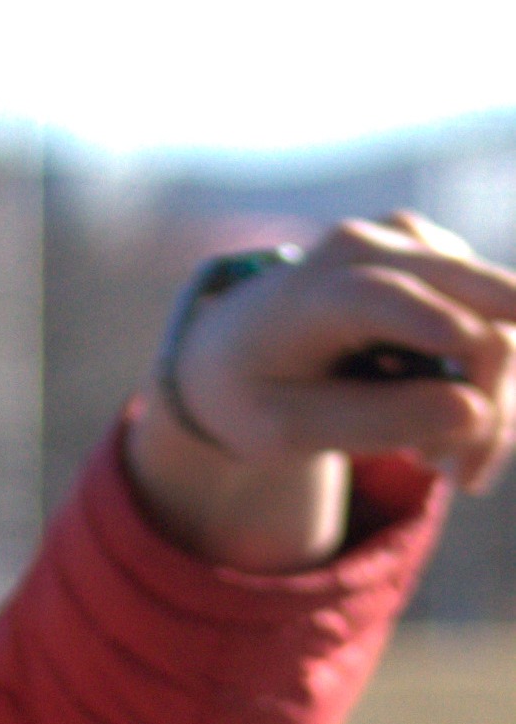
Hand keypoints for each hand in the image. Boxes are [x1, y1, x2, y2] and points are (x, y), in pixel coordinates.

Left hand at [126, 212, 515, 570]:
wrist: (234, 347)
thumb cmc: (254, 393)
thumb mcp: (285, 430)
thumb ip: (372, 422)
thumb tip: (475, 412)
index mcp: (317, 288)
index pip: (386, 300)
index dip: (438, 333)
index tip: (475, 399)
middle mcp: (379, 246)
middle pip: (479, 313)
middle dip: (491, 401)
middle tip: (464, 477)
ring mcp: (421, 246)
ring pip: (505, 323)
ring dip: (489, 401)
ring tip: (431, 458)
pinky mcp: (447, 261)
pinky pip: (501, 323)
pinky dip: (484, 382)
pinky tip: (439, 421)